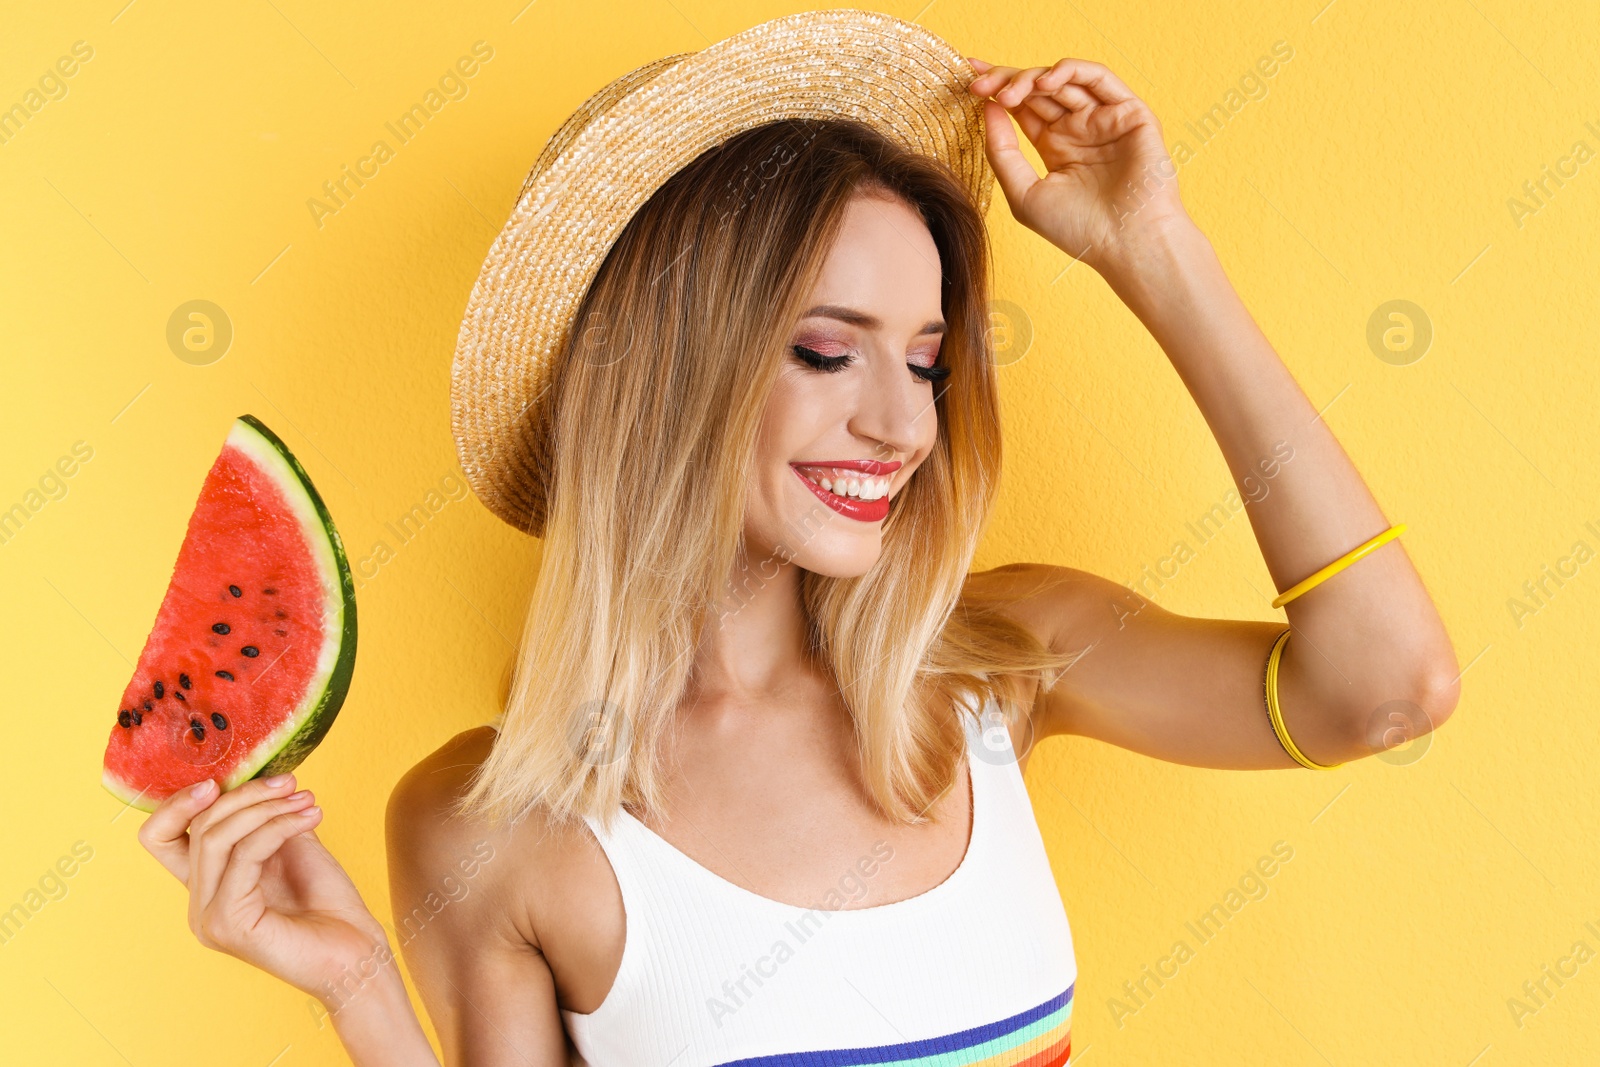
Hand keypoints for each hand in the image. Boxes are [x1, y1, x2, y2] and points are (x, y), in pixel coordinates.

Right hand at [139, 773, 392, 1006]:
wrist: (356, 952)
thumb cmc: (328, 903)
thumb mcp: (291, 846)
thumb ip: (265, 818)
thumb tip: (259, 779)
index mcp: (207, 886)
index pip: (160, 837)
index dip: (179, 802)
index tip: (221, 778)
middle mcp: (199, 905)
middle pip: (199, 827)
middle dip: (247, 795)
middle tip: (291, 784)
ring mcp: (210, 918)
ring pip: (217, 837)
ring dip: (267, 808)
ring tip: (306, 801)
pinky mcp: (229, 924)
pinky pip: (245, 856)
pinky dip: (278, 828)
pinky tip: (311, 818)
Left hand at [966, 57, 1189, 275]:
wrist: (1125, 243)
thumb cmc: (1077, 229)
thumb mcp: (1023, 193)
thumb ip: (1002, 152)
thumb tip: (988, 108)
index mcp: (1055, 146)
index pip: (1023, 107)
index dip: (997, 90)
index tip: (969, 81)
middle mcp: (1079, 128)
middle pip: (1038, 88)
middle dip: (1006, 81)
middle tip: (979, 85)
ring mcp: (1104, 117)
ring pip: (1064, 79)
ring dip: (1032, 77)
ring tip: (1010, 92)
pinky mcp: (1129, 111)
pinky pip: (1098, 77)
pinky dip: (1070, 71)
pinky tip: (1044, 82)